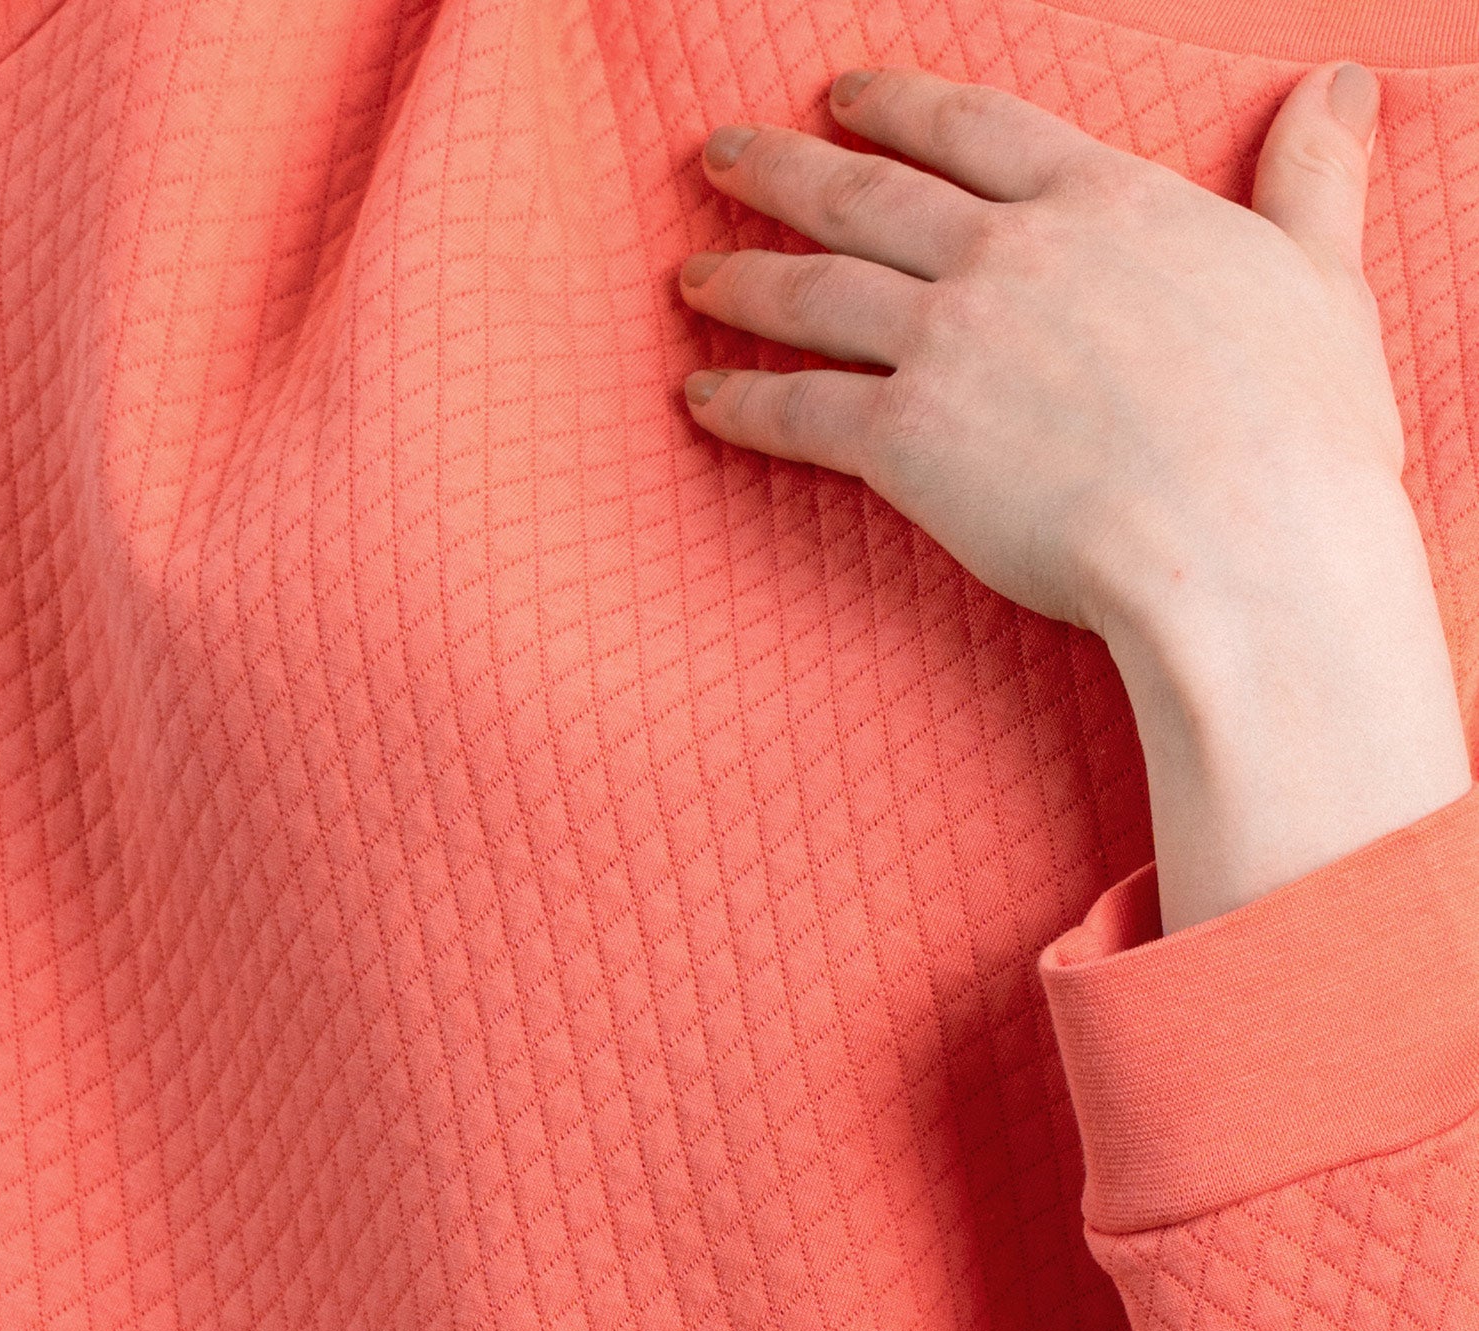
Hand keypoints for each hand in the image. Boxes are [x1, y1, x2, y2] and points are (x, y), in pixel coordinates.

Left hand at [678, 62, 1399, 647]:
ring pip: (815, 294)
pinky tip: (697, 397)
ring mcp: (949, 342)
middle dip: (782, 169)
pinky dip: (741, 403)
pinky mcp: (908, 442)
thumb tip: (1346, 81)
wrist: (1243, 545)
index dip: (896, 104)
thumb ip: (1311, 179)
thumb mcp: (1320, 278)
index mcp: (1100, 202)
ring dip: (741, 279)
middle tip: (719, 154)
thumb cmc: (1298, 431)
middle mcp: (1007, 254)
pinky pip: (801, 412)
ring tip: (690, 274)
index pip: (972, 127)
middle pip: (866, 194)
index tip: (841, 93)